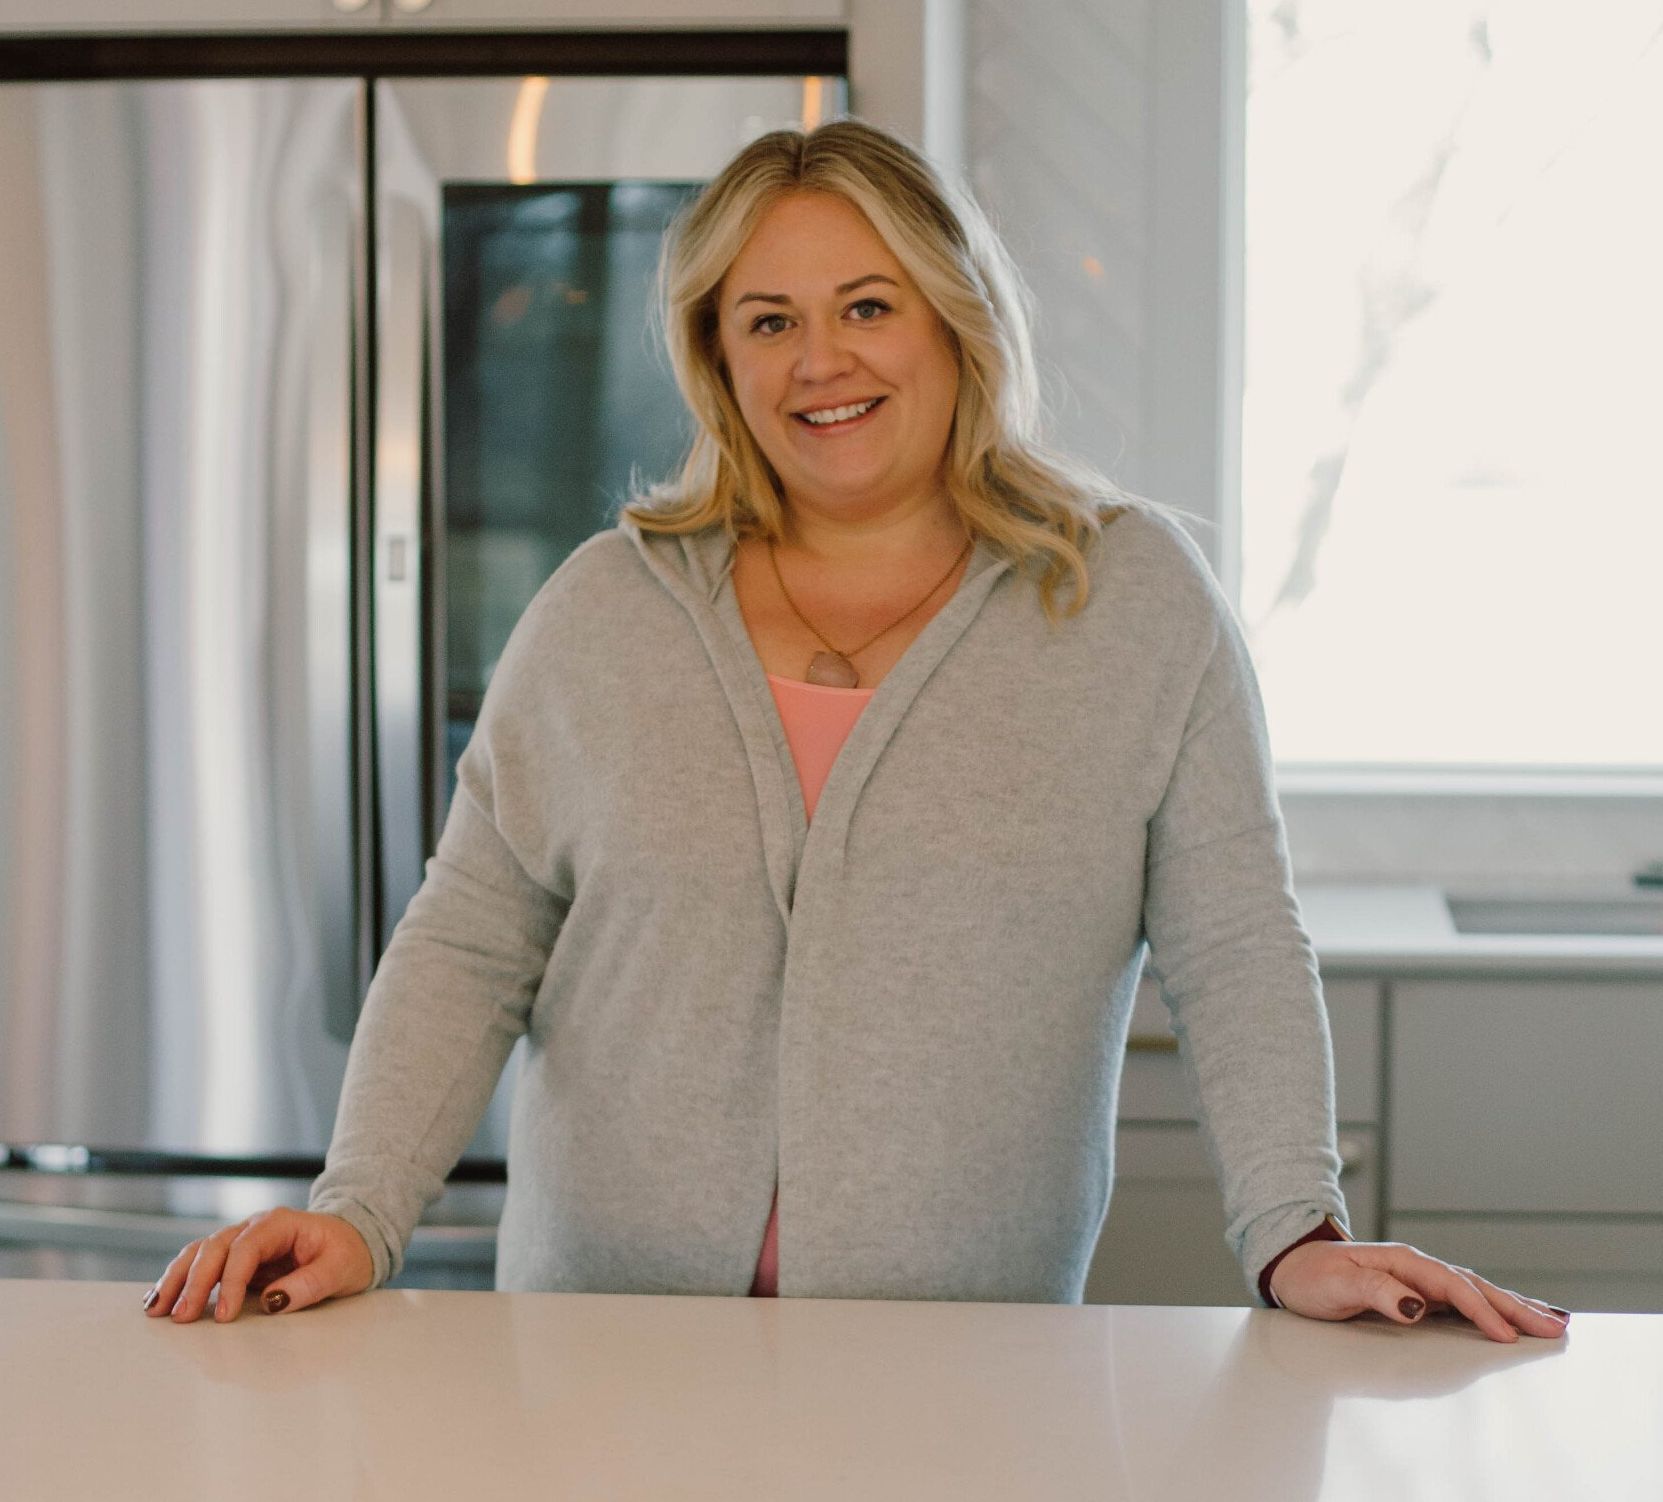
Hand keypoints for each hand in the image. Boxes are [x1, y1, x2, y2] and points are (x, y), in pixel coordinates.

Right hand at [142, 1208, 374, 1323]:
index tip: (224, 1315)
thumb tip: (271, 1301)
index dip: (230, 1282)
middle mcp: (254, 1227)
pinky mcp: (234, 1257)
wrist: (350, 1241)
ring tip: (157, 1309)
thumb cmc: (346, 1252)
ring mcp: (241, 1240)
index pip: (245, 1249)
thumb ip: (309, 1283)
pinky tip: (160, 1299)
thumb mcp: (340, 1268)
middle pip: (214, 1248)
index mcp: (280, 1223)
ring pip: (199, 1253)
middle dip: (194, 1283)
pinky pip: (200, 1264)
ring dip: (176, 1279)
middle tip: (181, 1317)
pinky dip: (179, 1280)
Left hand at [1269, 1239, 1570, 1343]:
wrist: (1294, 1267)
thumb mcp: (1337, 1284)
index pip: (1452, 1287)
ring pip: (1475, 1291)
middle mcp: (1416, 1267)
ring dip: (1513, 1305)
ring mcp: (1419, 1279)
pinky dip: (1491, 1307)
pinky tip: (1510, 1317)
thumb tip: (1415, 1305)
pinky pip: (1463, 1300)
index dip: (1480, 1311)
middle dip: (1516, 1306)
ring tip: (1552, 1320)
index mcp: (1402, 1261)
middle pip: (1475, 1286)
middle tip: (1556, 1326)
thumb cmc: (1312, 1277)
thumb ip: (1376, 1290)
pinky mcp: (1418, 1293)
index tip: (1507, 1335)